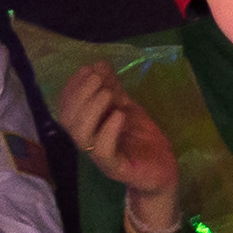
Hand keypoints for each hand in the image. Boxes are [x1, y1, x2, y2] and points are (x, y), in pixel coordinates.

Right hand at [54, 58, 183, 232]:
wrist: (164, 168)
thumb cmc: (142, 139)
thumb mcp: (127, 107)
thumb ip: (113, 89)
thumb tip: (99, 64)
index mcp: (88, 127)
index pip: (67, 107)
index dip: (72, 87)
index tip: (87, 69)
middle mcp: (89, 142)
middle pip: (68, 120)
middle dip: (80, 94)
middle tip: (98, 78)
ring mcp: (101, 157)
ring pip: (81, 136)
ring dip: (91, 109)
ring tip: (108, 93)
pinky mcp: (117, 168)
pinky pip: (104, 152)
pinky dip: (108, 130)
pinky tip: (119, 115)